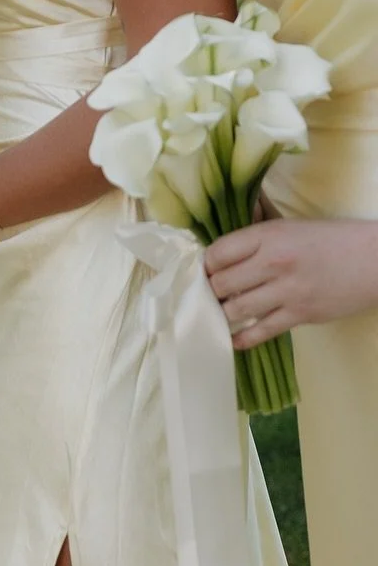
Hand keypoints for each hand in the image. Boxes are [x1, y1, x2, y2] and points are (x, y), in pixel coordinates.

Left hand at [206, 217, 377, 346]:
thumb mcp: (289, 226)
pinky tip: (232, 339)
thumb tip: (223, 247)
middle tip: (207, 294)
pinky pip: (262, 331)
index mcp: (268, 236)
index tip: (204, 270)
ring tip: (217, 313)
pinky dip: (243, 338)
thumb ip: (256, 237)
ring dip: (222, 313)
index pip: (218, 253)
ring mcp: (287, 292)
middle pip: (222, 284)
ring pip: (236, 309)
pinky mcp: (301, 315)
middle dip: (210, 291)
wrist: (373, 260)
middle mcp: (273, 263)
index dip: (206, 264)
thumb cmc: (330, 239)